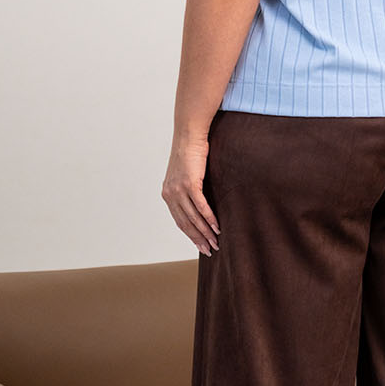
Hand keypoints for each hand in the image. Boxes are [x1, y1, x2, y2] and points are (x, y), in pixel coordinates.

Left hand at [162, 137, 220, 255]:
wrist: (189, 135)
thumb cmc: (191, 153)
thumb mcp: (186, 175)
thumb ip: (189, 190)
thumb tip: (200, 204)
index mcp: (167, 194)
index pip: (179, 221)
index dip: (191, 235)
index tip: (201, 245)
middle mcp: (170, 194)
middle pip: (185, 223)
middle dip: (198, 239)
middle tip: (210, 250)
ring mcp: (179, 190)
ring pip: (193, 217)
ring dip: (205, 232)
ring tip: (216, 242)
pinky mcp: (189, 183)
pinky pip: (200, 206)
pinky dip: (209, 218)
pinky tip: (217, 227)